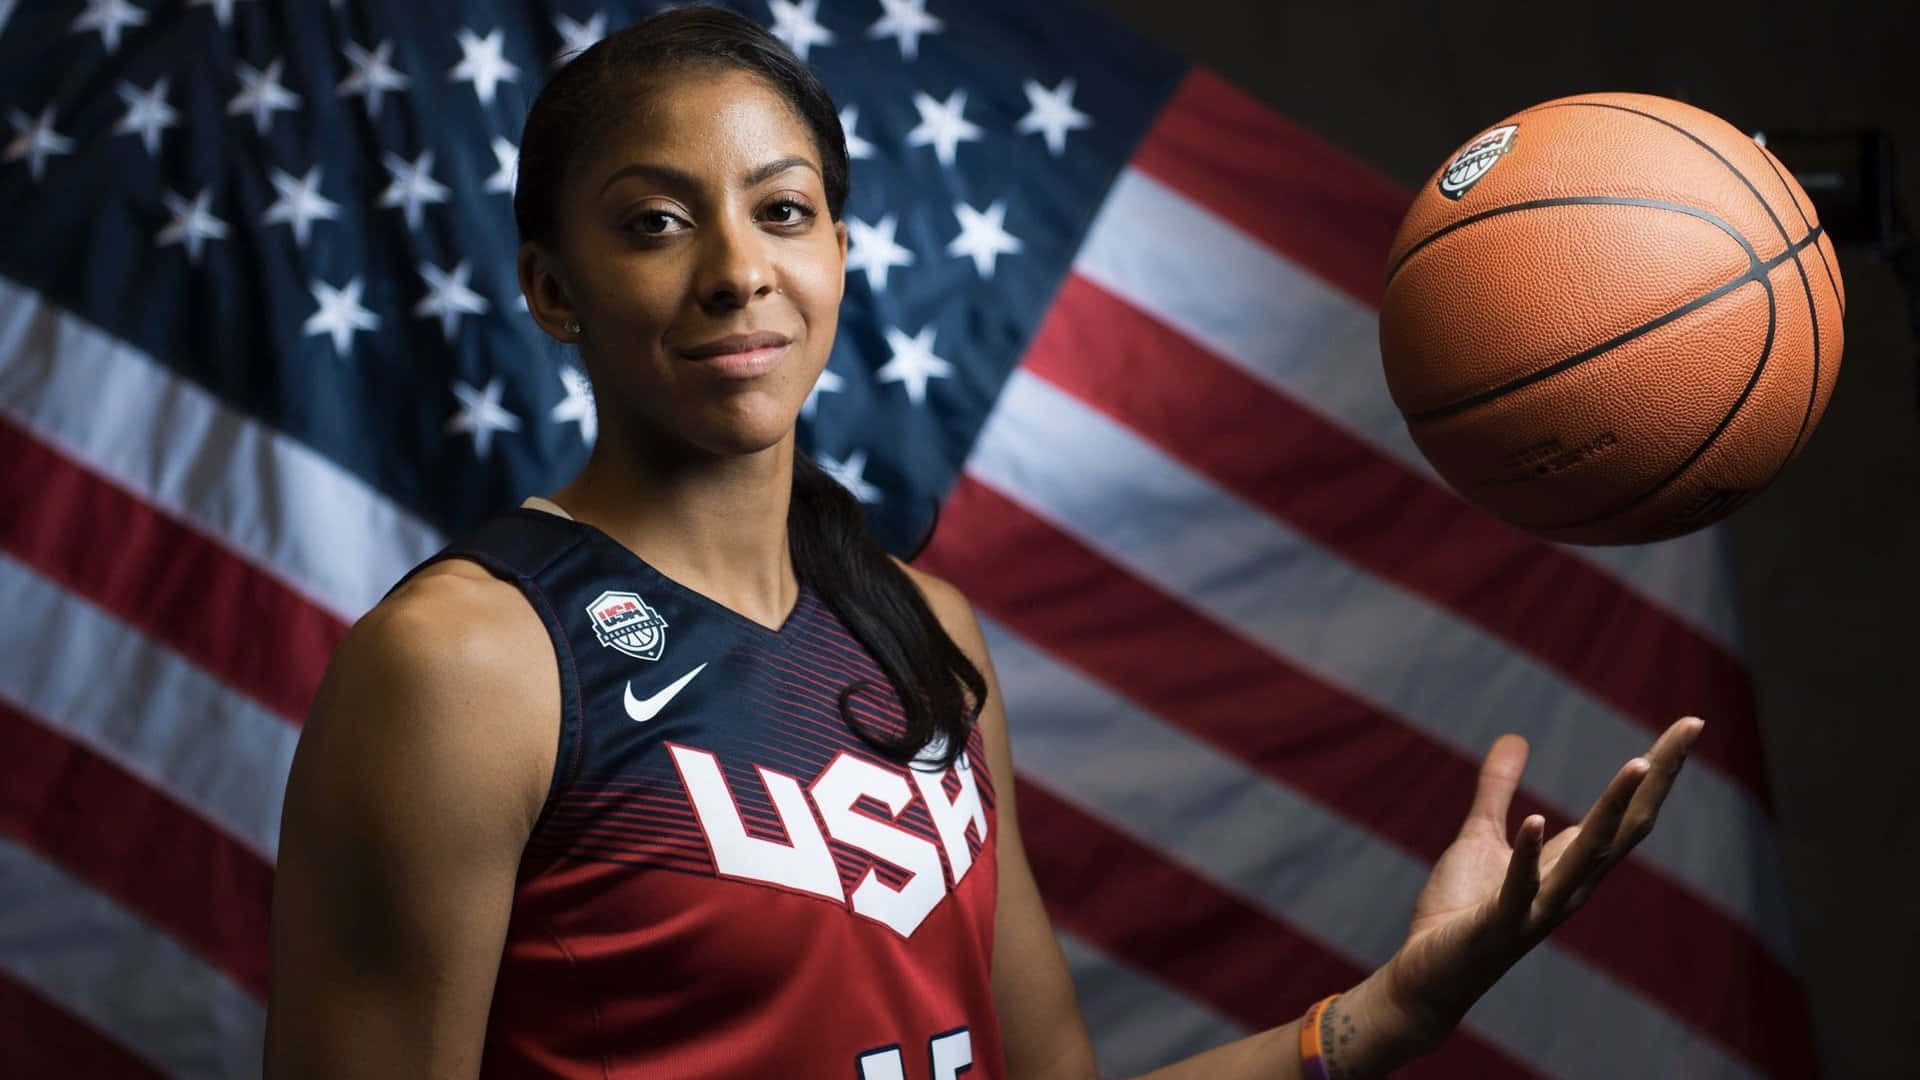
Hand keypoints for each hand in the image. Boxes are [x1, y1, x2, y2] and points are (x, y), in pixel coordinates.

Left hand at [1377, 715, 1704, 1043]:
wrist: (1429, 977)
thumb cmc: (1461, 910)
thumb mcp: (1480, 835)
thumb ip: (1497, 788)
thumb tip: (1515, 738)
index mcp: (1570, 863)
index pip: (1628, 812)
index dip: (1658, 769)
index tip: (1689, 723)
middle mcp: (1570, 885)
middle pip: (1627, 827)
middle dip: (1658, 777)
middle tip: (1690, 726)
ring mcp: (1539, 907)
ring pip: (1588, 856)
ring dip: (1612, 809)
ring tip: (1637, 762)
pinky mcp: (1499, 924)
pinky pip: (1521, 888)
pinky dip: (1529, 854)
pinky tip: (1537, 819)